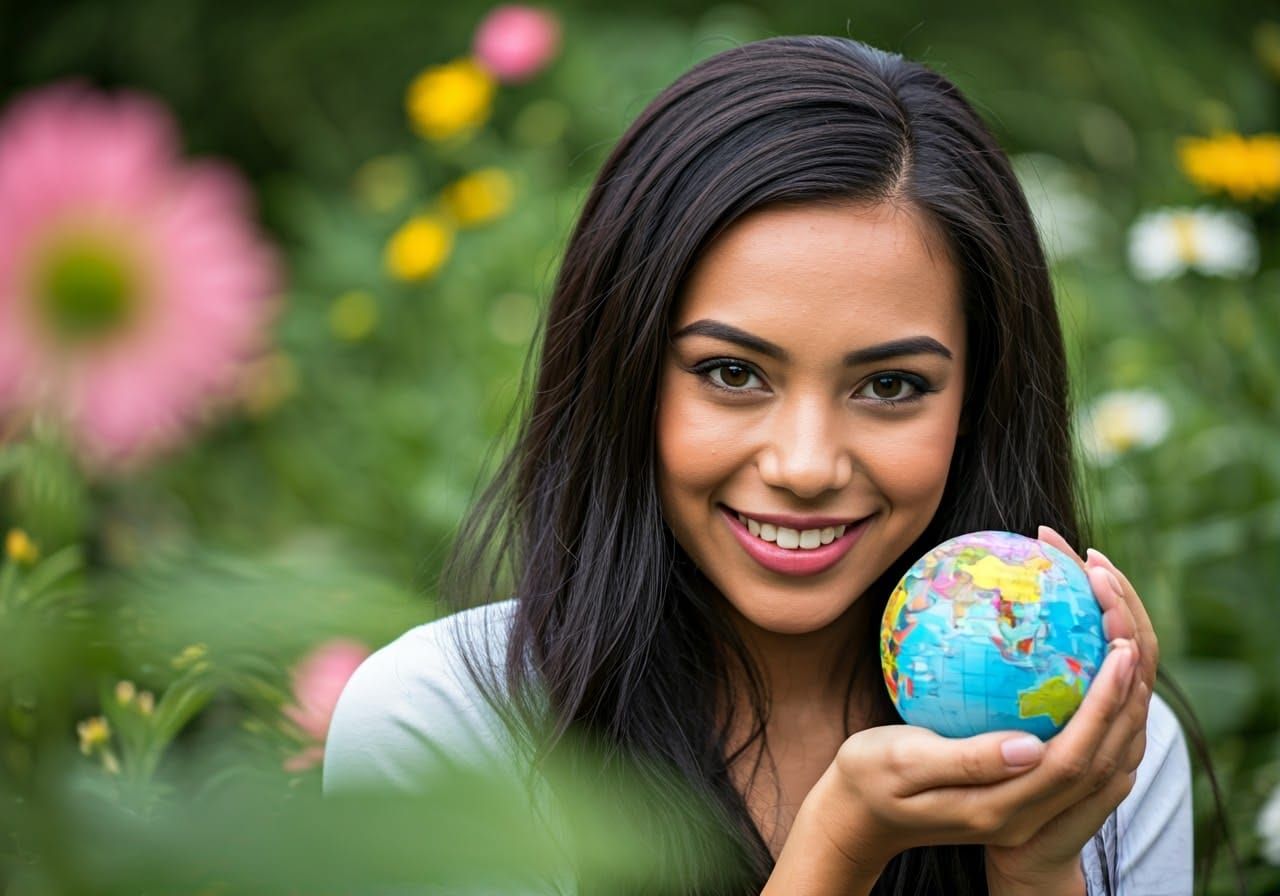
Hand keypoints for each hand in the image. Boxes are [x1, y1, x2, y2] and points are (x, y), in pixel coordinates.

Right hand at [801, 527, 1151, 882]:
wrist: (858, 816)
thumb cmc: (867, 780)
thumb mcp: (900, 764)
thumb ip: (965, 761)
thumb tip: (1031, 747)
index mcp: (999, 810)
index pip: (1073, 760)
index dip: (1104, 707)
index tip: (1121, 649)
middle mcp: (1025, 814)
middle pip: (1101, 760)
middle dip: (1126, 696)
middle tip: (1129, 629)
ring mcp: (1026, 807)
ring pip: (1096, 758)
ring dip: (1117, 701)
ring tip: (1119, 638)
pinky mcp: (1021, 790)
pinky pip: (1072, 749)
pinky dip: (1091, 709)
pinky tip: (1081, 663)